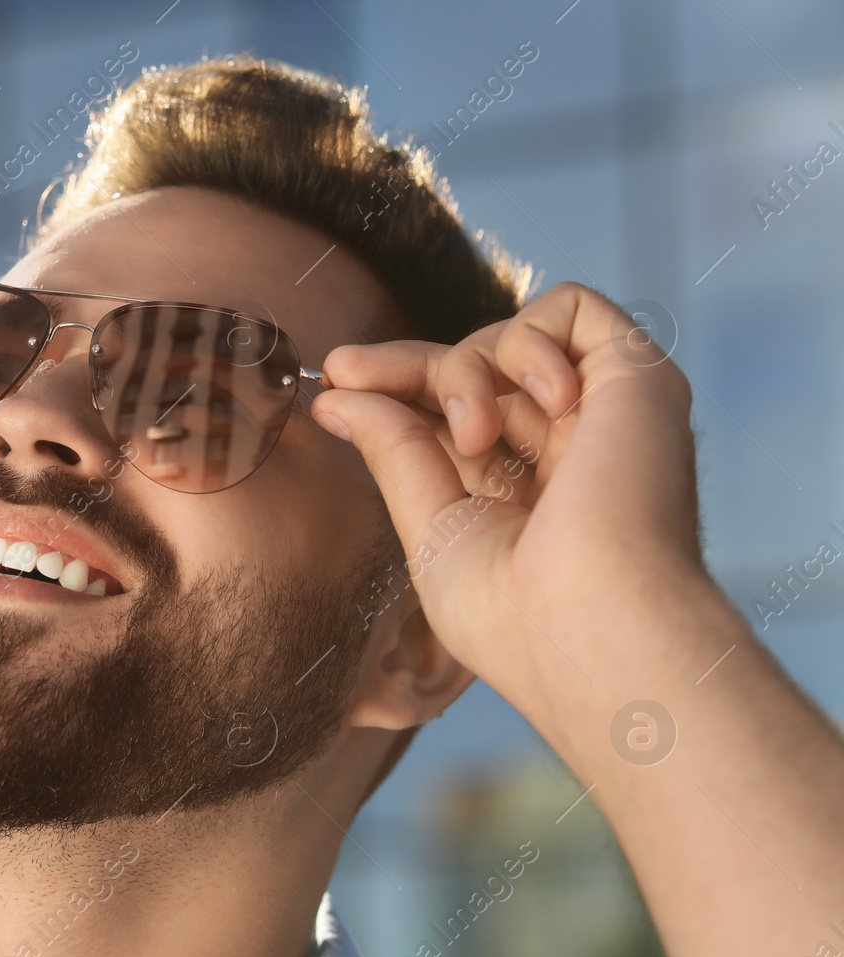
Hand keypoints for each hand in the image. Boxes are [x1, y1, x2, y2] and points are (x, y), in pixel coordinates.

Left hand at [309, 282, 703, 726]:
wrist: (593, 630)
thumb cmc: (515, 618)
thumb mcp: (433, 529)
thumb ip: (396, 452)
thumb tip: (338, 395)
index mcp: (527, 494)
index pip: (454, 414)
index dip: (396, 385)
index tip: (334, 376)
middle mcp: (571, 450)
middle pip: (475, 367)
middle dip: (409, 367)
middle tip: (350, 376)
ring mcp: (606, 416)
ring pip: (510, 340)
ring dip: (469, 371)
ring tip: (476, 438)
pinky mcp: (640, 381)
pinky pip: (574, 308)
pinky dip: (534, 338)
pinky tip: (547, 398)